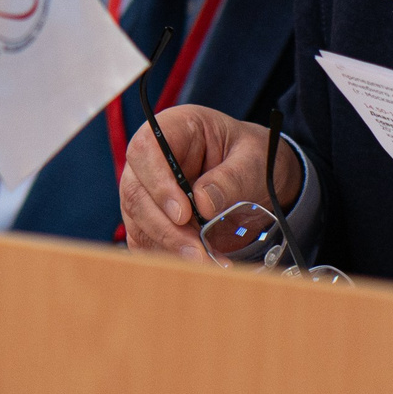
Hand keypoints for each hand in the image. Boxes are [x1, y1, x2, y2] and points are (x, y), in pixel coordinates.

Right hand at [117, 106, 301, 259]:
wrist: (256, 181)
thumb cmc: (253, 159)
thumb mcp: (255, 160)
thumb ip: (231, 178)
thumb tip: (202, 203)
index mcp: (175, 129)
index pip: (146, 149)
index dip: (157, 182)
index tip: (182, 213)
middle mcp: (152, 160)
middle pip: (136, 193)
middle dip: (165, 228)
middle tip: (197, 251)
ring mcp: (146, 191)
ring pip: (138, 222)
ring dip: (170, 247)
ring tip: (207, 261)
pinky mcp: (149, 220)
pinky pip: (146, 241)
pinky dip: (168, 257)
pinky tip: (196, 264)